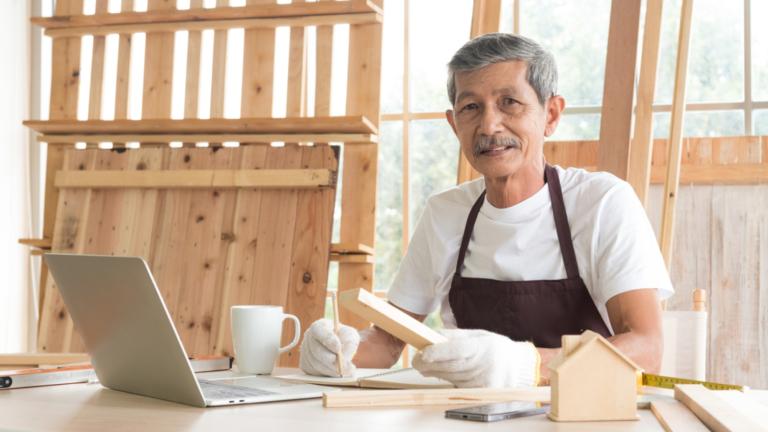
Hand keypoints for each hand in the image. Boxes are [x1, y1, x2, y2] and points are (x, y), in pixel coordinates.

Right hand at [299, 319, 359, 376]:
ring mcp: (305, 351)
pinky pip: (314, 371)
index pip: (318, 330)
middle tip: (343, 365)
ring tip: (344, 370)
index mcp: (319, 326)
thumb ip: (349, 343)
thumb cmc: (343, 338)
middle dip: (331, 360)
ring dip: (331, 369)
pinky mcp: (305, 364)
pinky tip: (336, 371)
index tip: (338, 349)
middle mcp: (309, 337)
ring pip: (315, 363)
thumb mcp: (350, 336)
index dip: (328, 340)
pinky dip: (327, 373)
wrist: (338, 346)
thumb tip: (345, 357)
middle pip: (316, 350)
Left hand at [412, 328, 538, 387]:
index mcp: (483, 347)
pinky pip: (457, 386)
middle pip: (449, 366)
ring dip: (435, 371)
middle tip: (417, 360)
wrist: (518, 368)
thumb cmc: (496, 348)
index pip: (457, 350)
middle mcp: (484, 365)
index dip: (437, 352)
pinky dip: (447, 379)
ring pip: (450, 377)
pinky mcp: (481, 393)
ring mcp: (482, 381)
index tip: (422, 352)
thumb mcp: (478, 335)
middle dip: (429, 364)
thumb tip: (432, 335)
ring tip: (426, 365)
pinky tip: (444, 373)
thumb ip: (455, 336)